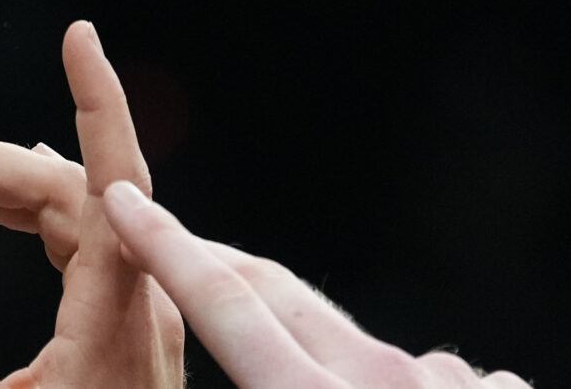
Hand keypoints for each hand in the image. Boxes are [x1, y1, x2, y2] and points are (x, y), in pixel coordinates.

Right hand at [0, 22, 185, 388]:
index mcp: (118, 314)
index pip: (110, 179)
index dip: (97, 99)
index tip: (78, 35)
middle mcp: (139, 306)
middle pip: (68, 191)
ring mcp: (137, 323)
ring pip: (72, 219)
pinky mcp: (125, 343)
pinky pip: (82, 250)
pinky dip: (26, 222)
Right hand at [104, 180, 530, 386]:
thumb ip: (268, 386)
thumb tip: (243, 369)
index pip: (224, 304)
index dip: (164, 246)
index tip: (121, 199)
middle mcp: (382, 381)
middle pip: (277, 294)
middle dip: (214, 259)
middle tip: (166, 239)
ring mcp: (449, 385)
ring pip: (359, 346)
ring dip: (324, 355)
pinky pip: (437, 381)